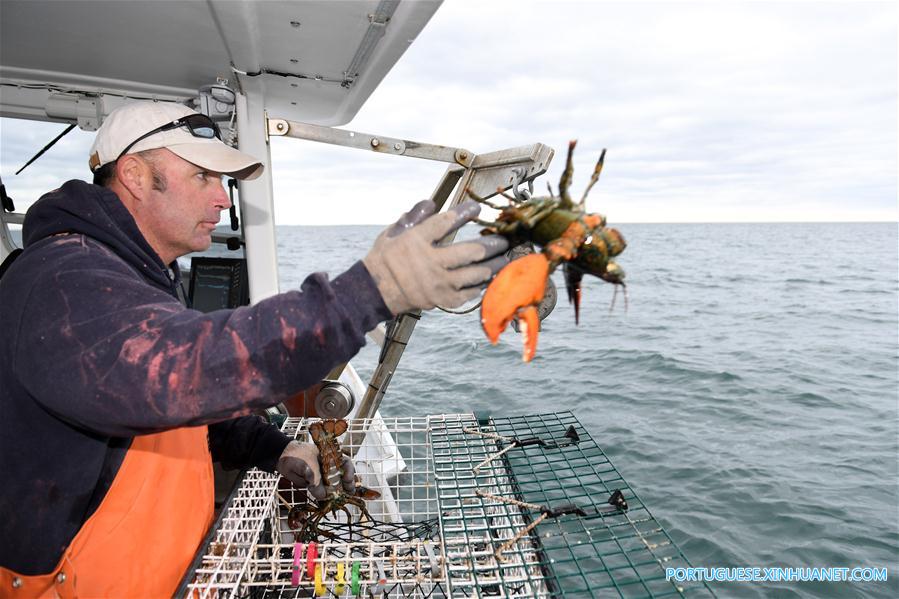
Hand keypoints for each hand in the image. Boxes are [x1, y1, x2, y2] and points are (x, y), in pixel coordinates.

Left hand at [276, 441, 355, 499]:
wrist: (282, 459)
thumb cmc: (298, 456)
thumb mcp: (308, 466)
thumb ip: (316, 480)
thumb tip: (323, 496)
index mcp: (331, 457)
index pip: (345, 463)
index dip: (349, 471)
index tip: (347, 480)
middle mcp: (330, 467)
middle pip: (343, 476)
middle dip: (347, 485)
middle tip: (348, 493)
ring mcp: (323, 477)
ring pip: (335, 486)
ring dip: (339, 493)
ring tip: (341, 500)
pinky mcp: (316, 485)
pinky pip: (324, 492)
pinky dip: (328, 498)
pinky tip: (330, 502)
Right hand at [363, 200, 508, 313]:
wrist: (375, 290)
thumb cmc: (386, 258)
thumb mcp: (394, 231)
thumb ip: (414, 216)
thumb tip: (432, 203)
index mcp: (417, 241)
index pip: (445, 223)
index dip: (464, 214)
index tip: (477, 209)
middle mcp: (430, 262)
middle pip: (469, 252)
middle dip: (491, 245)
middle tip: (503, 241)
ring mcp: (438, 283)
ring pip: (474, 274)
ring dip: (491, 266)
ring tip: (502, 260)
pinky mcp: (441, 299)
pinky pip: (468, 294)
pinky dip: (480, 286)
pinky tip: (488, 278)